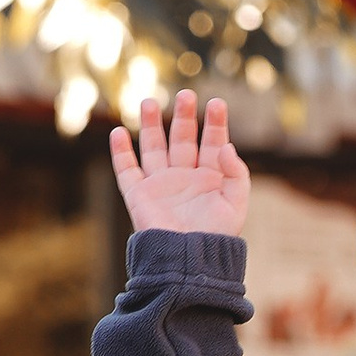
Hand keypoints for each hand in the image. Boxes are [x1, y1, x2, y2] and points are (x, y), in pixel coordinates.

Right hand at [109, 88, 251, 237]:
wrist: (188, 260)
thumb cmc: (216, 236)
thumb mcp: (236, 203)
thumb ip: (237, 173)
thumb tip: (226, 146)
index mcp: (210, 178)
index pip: (212, 142)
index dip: (214, 123)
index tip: (216, 103)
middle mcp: (184, 177)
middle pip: (182, 138)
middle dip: (183, 116)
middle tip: (185, 94)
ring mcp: (160, 184)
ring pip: (154, 147)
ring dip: (151, 124)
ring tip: (149, 102)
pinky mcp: (139, 195)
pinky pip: (126, 169)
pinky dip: (120, 152)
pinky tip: (119, 132)